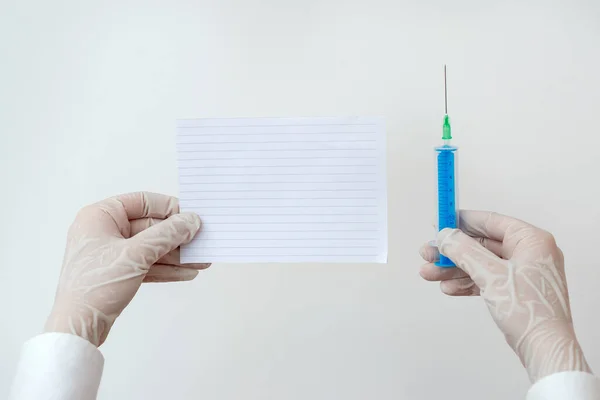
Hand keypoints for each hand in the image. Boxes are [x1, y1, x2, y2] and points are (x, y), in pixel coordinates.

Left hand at [45, 192, 209, 346]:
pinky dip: (166, 268)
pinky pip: (147, 264)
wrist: (77, 328)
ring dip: (176, 255)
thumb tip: (191, 221)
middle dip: (177, 238)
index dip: (168, 208)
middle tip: (201, 243)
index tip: (190, 216)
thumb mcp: (136, 255)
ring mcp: (110, 253)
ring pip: (151, 248)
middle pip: (150, 227)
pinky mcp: (117, 273)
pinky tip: (186, 273)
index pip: (142, 202)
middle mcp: (104, 231)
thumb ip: (166, 235)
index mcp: (100, 217)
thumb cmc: (95, 286)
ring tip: (201, 261)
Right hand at [419, 211, 590, 381]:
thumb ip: (464, 251)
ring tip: (429, 273)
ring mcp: (521, 273)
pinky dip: (466, 282)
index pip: (491, 222)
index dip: (463, 221)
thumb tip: (446, 236)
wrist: (544, 348)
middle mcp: (528, 253)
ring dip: (453, 268)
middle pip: (481, 244)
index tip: (441, 222)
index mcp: (531, 240)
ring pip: (480, 263)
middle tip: (429, 253)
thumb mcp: (491, 275)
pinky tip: (448, 287)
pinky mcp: (514, 291)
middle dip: (452, 251)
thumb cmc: (531, 311)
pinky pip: (485, 279)